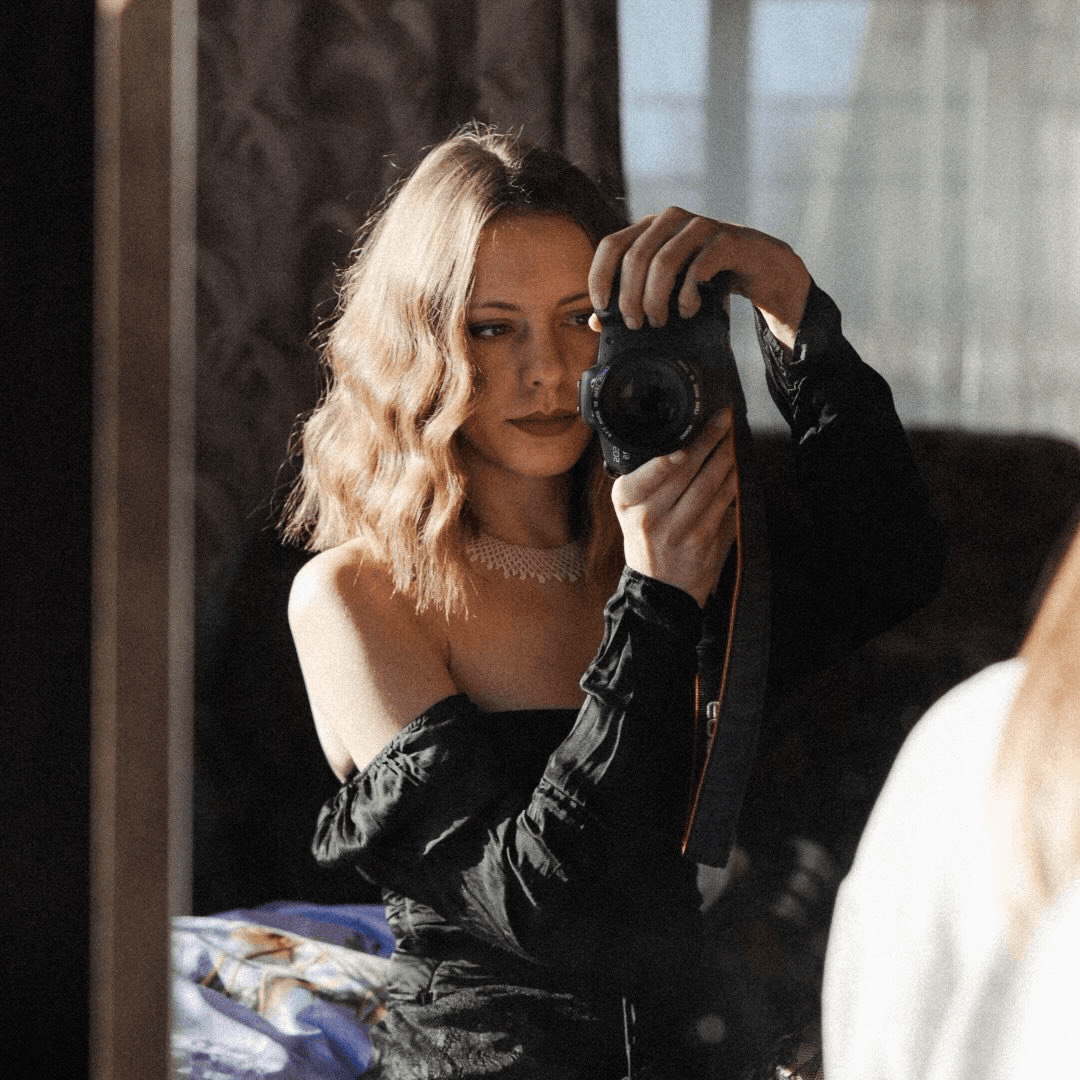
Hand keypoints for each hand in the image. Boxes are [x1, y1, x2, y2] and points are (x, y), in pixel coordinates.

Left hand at [588, 207, 811, 349]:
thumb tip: (596, 322)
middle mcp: (671, 220)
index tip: (602, 307)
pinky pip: (698, 266)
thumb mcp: (666, 288)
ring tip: (660, 321)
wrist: (758, 267)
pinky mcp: (726, 239)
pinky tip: (688, 309)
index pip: (611, 245)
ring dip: (656, 298)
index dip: (600, 276)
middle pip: (635, 257)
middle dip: (630, 297)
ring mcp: (700, 226)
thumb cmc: (705, 277)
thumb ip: (633, 299)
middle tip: (635, 324)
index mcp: (649, 228)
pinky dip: (688, 294)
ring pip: (664, 261)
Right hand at [612, 409, 738, 607]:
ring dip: (727, 455)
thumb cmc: (646, 542)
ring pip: (711, 482)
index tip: (694, 425)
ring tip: (734, 435)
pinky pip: (725, 502)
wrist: (659, 590)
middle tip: (723, 418)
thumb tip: (682, 441)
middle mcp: (651, 516)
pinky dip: (734, 480)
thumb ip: (646, 480)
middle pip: (687, 468)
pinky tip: (739, 465)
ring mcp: (681, 529)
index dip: (678, 446)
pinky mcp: (706, 539)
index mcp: (628, 502)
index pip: (654, 467)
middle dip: (710, 439)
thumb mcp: (629, 512)